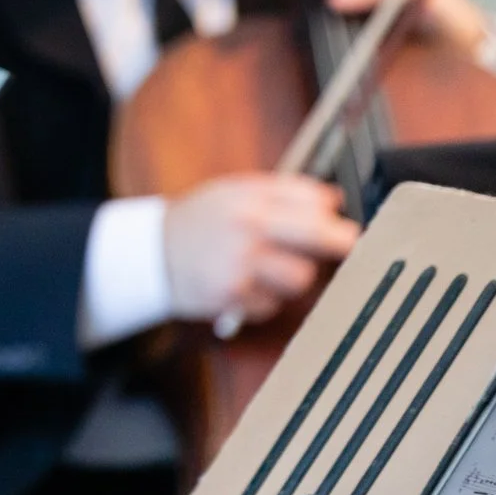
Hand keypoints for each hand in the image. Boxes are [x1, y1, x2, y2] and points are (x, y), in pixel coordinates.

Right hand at [163, 173, 358, 325]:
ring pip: (302, 277)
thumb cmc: (200, 221)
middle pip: (319, 239)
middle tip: (344, 244)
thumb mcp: (234, 191)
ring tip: (274, 266)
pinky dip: (268, 297)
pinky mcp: (234, 297)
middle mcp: (247, 230)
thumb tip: (333, 200)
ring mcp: (242, 265)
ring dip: (296, 275)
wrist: (151, 252)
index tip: (336, 220)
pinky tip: (248, 283)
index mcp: (250, 199)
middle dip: (339, 242)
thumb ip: (282, 192)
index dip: (331, 213)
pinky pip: (275, 303)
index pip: (313, 201)